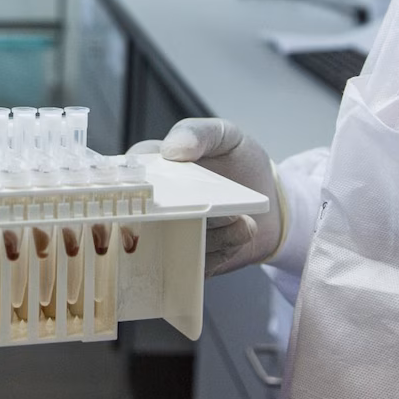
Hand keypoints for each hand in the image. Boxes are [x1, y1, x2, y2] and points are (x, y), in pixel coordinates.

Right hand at [151, 118, 283, 274]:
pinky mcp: (186, 263)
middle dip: (187, 215)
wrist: (272, 203)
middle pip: (149, 220)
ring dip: (214, 233)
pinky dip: (223, 249)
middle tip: (216, 208)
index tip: (165, 193)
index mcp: (150, 170)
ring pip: (176, 245)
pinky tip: (241, 231)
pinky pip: (195, 265)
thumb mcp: (224, 135)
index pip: (126, 181)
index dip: (138, 189)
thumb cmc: (239, 162)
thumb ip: (199, 133)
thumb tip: (171, 150)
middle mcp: (152, 207)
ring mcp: (168, 238)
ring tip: (240, 218)